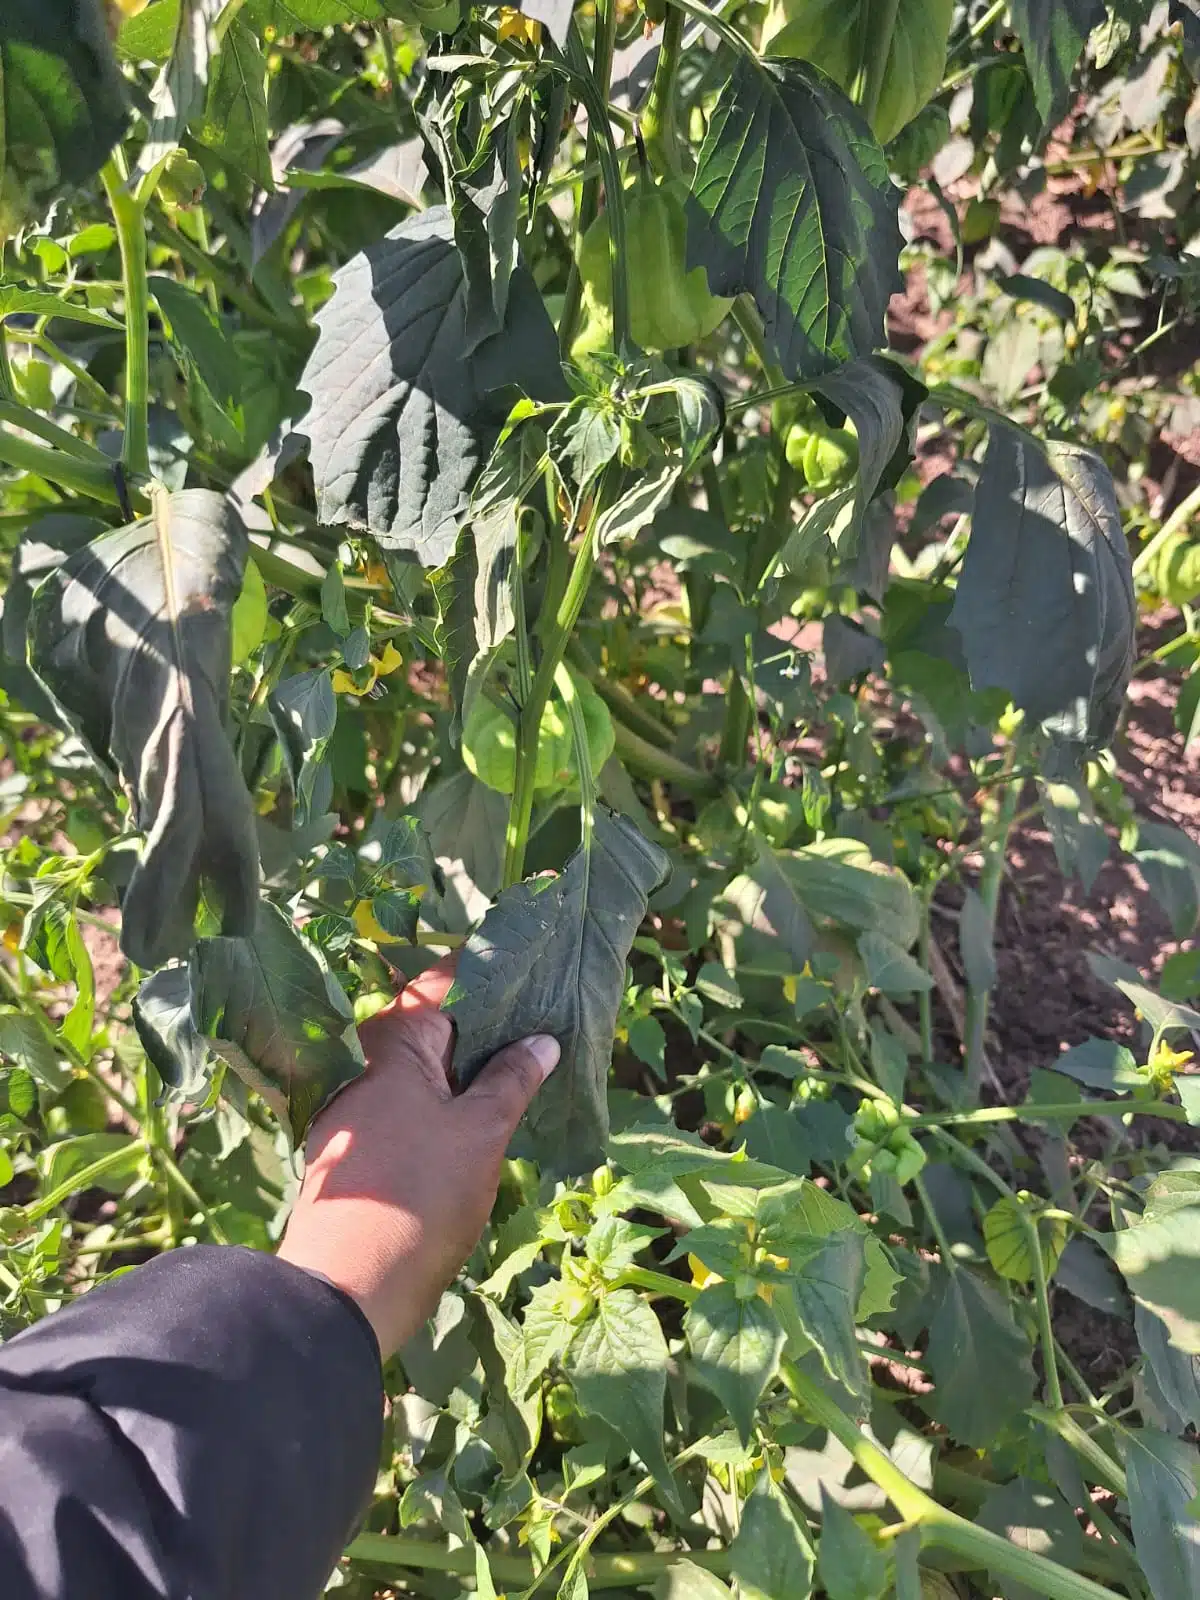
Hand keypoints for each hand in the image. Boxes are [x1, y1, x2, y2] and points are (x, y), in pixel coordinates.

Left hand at [277, 963, 558, 1358]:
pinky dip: (442, 1107)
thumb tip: (541, 1040)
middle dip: (481, 1028)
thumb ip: (511, 1080)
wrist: (348, 1289)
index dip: (480, 976)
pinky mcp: (357, 1155)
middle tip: (538, 1027)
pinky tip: (479, 1124)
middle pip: (428, 1030)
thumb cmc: (420, 1195)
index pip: (436, 987)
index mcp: (390, 1048)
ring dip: (464, 1072)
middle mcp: (363, 1070)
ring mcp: (355, 1114)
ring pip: (419, 1075)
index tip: (526, 973)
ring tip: (521, 1074)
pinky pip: (407, 1111)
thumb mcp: (481, 1132)